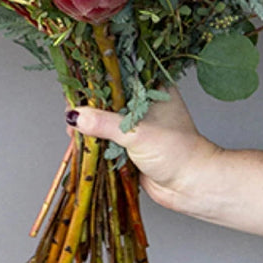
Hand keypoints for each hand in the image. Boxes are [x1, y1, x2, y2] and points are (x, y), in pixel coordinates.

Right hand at [68, 86, 220, 212]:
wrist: (191, 186)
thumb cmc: (176, 152)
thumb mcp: (137, 133)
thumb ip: (104, 123)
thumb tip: (75, 116)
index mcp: (152, 87)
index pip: (119, 76)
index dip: (97, 80)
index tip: (77, 87)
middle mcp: (144, 102)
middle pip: (108, 98)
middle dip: (89, 106)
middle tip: (71, 113)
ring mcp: (137, 123)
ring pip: (105, 119)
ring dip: (90, 125)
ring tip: (73, 129)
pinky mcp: (131, 143)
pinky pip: (107, 138)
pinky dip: (95, 141)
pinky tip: (82, 142)